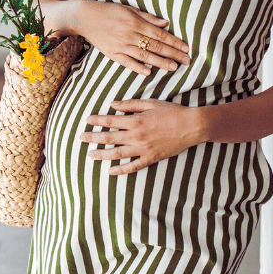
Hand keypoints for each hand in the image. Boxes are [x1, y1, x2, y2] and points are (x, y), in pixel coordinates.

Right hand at [75, 0, 190, 75]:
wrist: (85, 18)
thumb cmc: (108, 11)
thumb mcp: (129, 9)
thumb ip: (148, 17)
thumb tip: (165, 24)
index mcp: (136, 22)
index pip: (160, 34)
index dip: (174, 42)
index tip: (186, 48)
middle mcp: (130, 34)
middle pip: (156, 46)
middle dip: (173, 54)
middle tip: (187, 61)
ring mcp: (121, 45)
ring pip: (144, 55)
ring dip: (160, 62)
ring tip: (173, 68)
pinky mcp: (112, 53)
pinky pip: (127, 62)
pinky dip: (137, 67)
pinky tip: (148, 72)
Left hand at [81, 99, 204, 174]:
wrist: (192, 126)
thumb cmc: (172, 112)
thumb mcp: (150, 103)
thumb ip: (130, 104)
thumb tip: (112, 104)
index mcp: (135, 120)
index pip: (110, 121)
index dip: (97, 120)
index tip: (87, 120)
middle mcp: (136, 136)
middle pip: (109, 138)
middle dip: (93, 138)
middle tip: (80, 138)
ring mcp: (143, 149)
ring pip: (117, 154)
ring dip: (102, 154)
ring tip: (90, 155)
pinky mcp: (151, 158)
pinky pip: (133, 166)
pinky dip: (121, 170)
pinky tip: (110, 171)